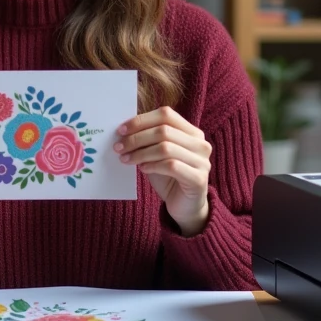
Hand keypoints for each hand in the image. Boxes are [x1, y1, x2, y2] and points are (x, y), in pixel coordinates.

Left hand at [116, 106, 211, 235]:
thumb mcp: (156, 155)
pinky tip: (142, 169)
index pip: (166, 115)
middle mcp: (201, 144)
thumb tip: (123, 131)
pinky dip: (153, 165)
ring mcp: (202, 161)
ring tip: (126, 159)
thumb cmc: (169, 177)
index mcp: (192, 132)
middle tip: (118, 147)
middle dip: (136, 138)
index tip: (120, 130)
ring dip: (141, 153)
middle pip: (164, 131)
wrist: (185, 206)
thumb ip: (148, 141)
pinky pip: (171, 166)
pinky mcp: (198, 179)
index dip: (142, 120)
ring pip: (166, 148)